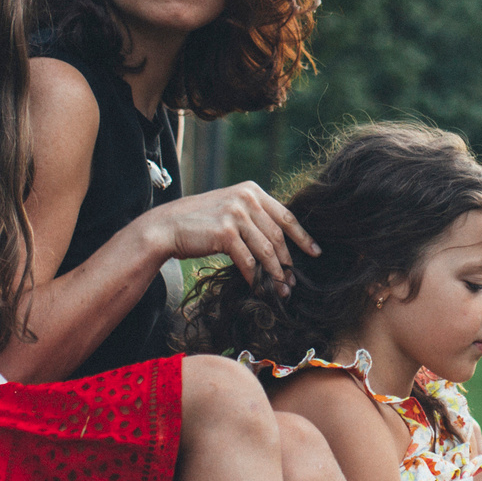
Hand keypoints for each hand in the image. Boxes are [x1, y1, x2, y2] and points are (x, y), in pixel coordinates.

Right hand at [145, 180, 317, 293]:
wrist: (166, 227)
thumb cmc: (200, 222)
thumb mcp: (230, 208)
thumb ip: (254, 216)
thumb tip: (281, 242)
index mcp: (252, 190)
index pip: (286, 216)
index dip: (302, 237)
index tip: (315, 253)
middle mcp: (246, 198)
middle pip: (278, 236)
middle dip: (288, 262)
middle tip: (292, 281)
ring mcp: (236, 214)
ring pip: (266, 250)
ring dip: (274, 274)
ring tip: (280, 290)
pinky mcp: (225, 233)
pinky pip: (248, 261)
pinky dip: (255, 278)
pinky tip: (258, 289)